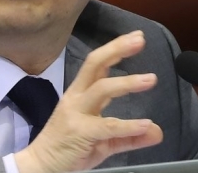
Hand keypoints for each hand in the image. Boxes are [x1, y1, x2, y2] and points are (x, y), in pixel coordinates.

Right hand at [14, 30, 162, 172]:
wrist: (41, 166)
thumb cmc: (69, 148)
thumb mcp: (103, 141)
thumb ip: (129, 135)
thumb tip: (156, 131)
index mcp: (80, 93)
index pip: (97, 64)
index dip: (116, 49)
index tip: (136, 37)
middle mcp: (76, 97)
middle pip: (94, 64)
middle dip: (117, 49)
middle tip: (139, 40)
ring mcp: (76, 113)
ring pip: (101, 89)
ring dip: (127, 83)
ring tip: (150, 79)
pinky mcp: (79, 132)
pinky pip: (107, 126)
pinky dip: (128, 125)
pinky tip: (145, 124)